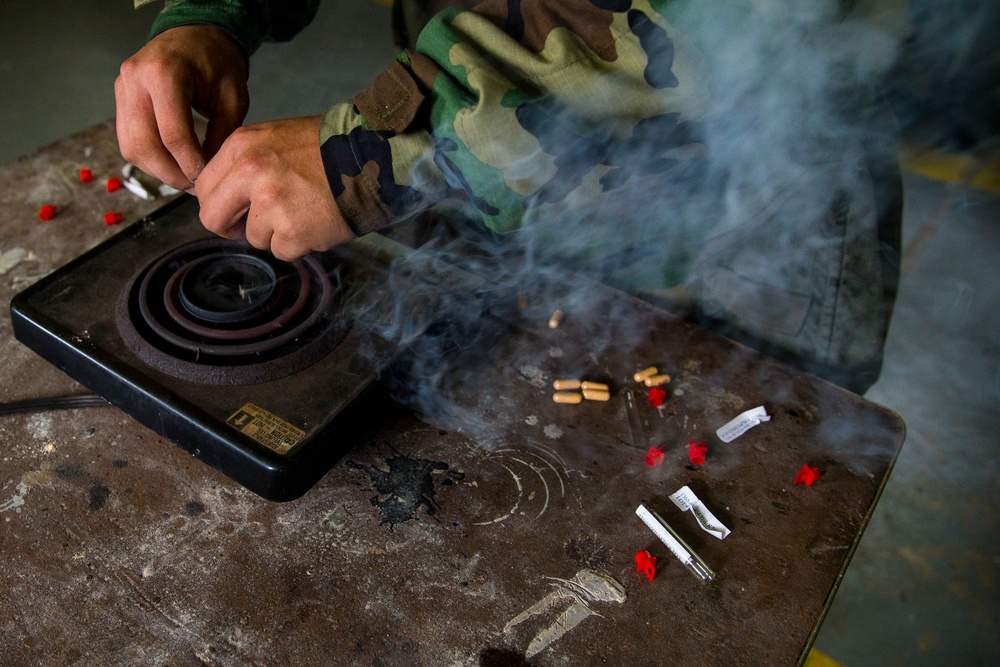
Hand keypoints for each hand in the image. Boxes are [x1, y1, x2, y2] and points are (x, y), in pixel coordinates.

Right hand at [115, 25, 249, 190]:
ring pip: (131, 146)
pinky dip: (149, 158)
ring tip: (185, 178)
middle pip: (144, 145)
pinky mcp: (120, 97)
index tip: (207, 181)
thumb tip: (209, 174)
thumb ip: (221, 136)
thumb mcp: (232, 97)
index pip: (173, 135)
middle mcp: (135, 80)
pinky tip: (172, 164)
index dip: (191, 165)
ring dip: (158, 170)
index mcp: (164, 74)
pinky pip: (128, 139)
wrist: (195, 34)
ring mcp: (123, 88)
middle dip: (171, 174)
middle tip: (195, 187)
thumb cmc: (217, 61)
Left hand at [195, 116, 355, 260]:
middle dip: (232, 227)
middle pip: (213, 219)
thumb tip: (225, 198)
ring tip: (304, 212)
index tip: (236, 208)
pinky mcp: (293, 232)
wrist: (373, 159)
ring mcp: (271, 204)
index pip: (204, 188)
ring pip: (254, 238)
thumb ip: (245, 162)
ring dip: (276, 233)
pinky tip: (317, 221)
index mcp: (242, 146)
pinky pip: (283, 251)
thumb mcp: (276, 138)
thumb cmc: (327, 149)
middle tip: (256, 224)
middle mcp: (250, 172)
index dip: (219, 203)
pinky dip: (300, 243)